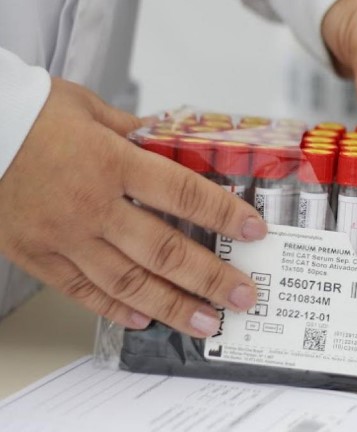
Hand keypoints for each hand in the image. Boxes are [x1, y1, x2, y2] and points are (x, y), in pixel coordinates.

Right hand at [0, 79, 266, 336]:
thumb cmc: (27, 113)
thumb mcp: (91, 109)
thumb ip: (136, 132)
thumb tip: (174, 140)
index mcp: (112, 162)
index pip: (184, 194)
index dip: (225, 214)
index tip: (255, 230)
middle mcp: (92, 206)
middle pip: (164, 251)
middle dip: (211, 277)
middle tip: (242, 296)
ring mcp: (63, 237)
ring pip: (128, 282)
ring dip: (172, 306)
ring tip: (205, 321)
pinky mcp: (36, 255)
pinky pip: (81, 290)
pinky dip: (115, 308)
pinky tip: (144, 319)